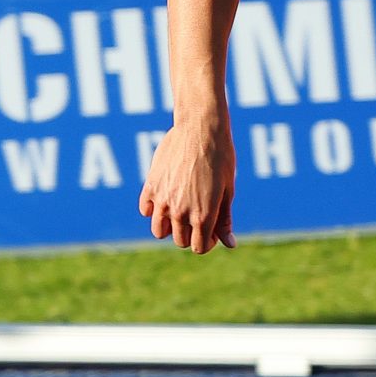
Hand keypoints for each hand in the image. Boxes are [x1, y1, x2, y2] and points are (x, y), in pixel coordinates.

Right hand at [139, 115, 235, 254]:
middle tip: (198, 217)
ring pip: (159, 231)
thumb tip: (229, 244)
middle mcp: (181, 212)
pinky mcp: (150, 186)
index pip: (198, 247)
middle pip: (180, 241)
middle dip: (190, 235)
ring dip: (170, 226)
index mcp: (203, 216)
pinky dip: (154, 210)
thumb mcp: (228, 191)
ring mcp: (162, 200)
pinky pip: (146, 210)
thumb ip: (224, 220)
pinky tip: (167, 197)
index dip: (207, 242)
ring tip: (180, 211)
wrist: (201, 129)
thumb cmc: (221, 158)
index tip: (210, 230)